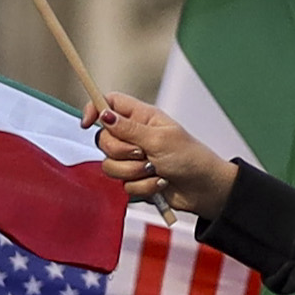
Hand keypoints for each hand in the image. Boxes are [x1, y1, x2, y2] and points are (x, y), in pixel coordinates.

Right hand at [89, 98, 231, 216]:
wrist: (205, 190)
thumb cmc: (191, 158)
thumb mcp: (160, 140)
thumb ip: (129, 129)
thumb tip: (104, 114)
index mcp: (143, 118)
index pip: (110, 103)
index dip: (95, 109)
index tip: (88, 123)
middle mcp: (135, 136)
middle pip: (104, 139)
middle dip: (121, 151)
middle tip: (143, 153)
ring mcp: (134, 159)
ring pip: (110, 165)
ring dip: (132, 172)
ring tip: (155, 170)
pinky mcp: (135, 179)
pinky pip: (122, 184)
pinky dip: (141, 186)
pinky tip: (159, 183)